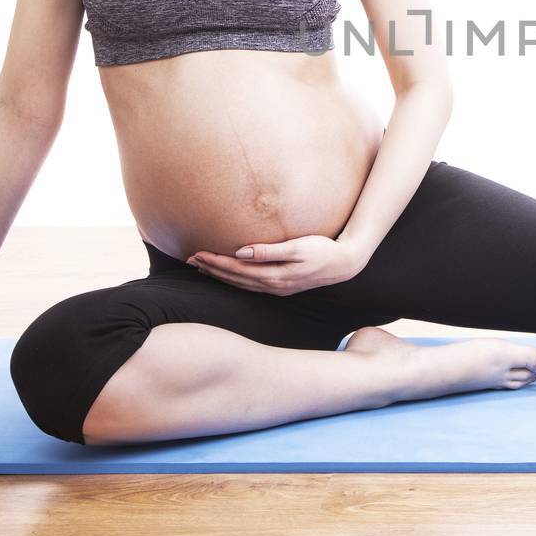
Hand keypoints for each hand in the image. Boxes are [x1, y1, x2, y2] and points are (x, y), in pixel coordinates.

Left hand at [187, 235, 368, 295]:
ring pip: (241, 284)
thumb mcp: (298, 247)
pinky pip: (250, 285)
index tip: (197, 253)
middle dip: (212, 269)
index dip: (216, 262)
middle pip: (235, 278)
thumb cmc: (323, 250)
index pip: (237, 268)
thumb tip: (242, 251)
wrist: (345, 264)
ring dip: (221, 276)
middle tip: (190, 260)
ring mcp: (277, 288)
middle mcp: (272, 285)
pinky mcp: (281, 286)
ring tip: (202, 268)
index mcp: (274, 275)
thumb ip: (269, 251)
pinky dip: (235, 280)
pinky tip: (229, 275)